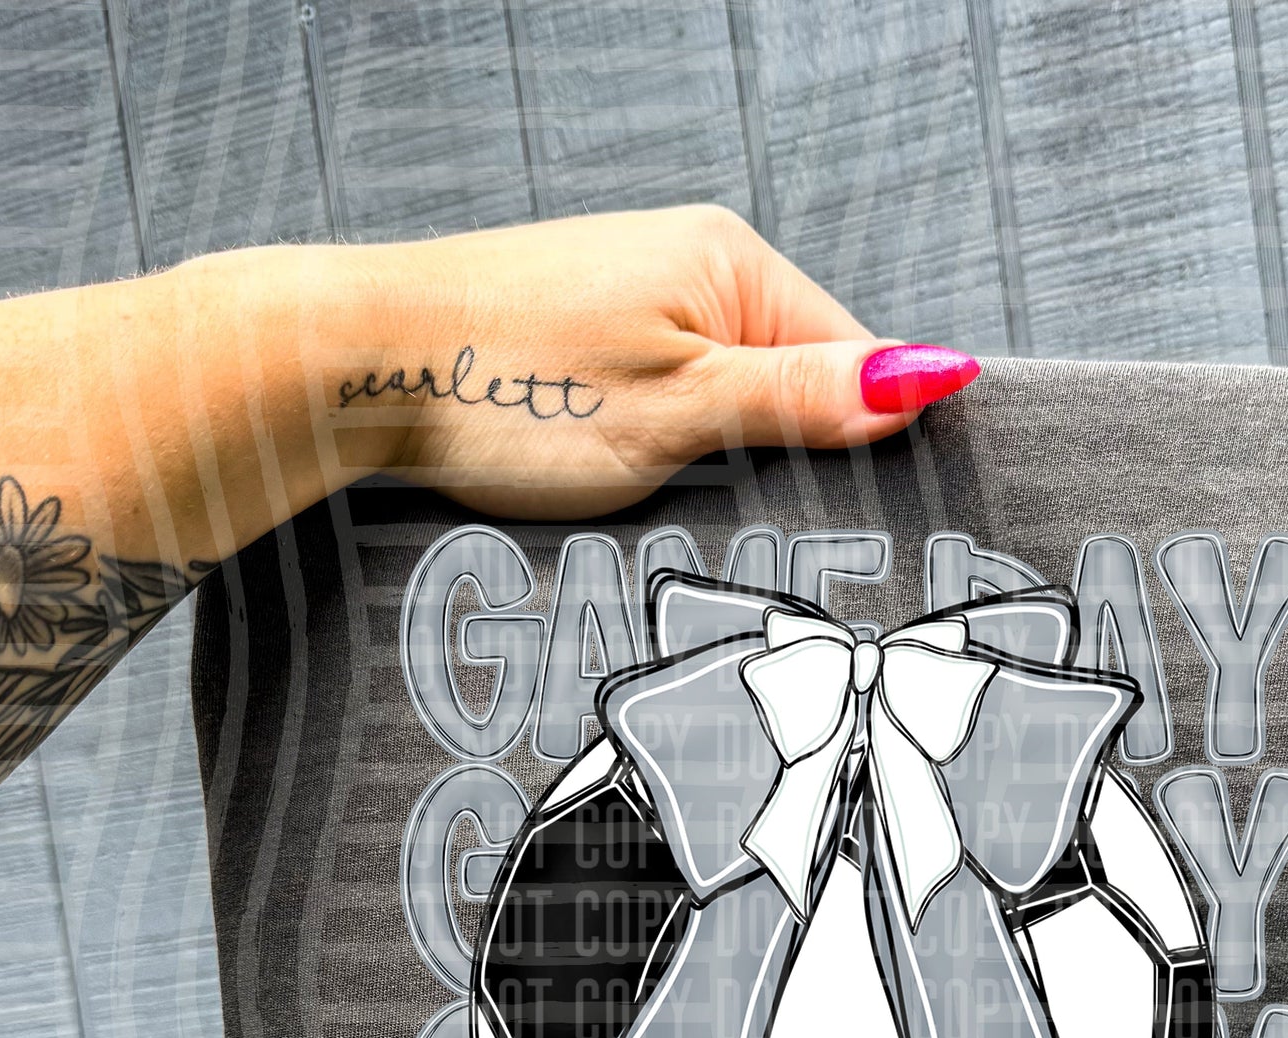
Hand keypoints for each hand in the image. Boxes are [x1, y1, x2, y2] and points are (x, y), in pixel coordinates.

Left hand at [321, 205, 980, 520]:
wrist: (358, 362)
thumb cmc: (511, 387)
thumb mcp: (680, 409)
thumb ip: (804, 397)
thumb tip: (929, 374)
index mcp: (734, 266)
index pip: (856, 362)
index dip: (858, 449)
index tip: (834, 523)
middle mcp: (692, 264)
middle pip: (795, 377)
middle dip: (781, 458)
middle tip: (732, 516)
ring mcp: (638, 294)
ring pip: (728, 394)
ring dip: (716, 457)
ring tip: (662, 492)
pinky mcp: (592, 330)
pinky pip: (670, 392)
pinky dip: (664, 442)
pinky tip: (622, 470)